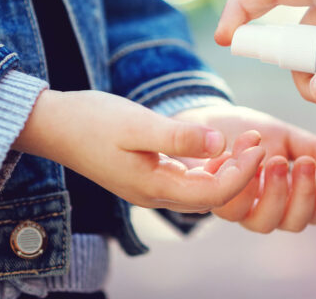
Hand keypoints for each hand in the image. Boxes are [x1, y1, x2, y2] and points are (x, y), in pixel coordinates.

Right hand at [14, 90, 264, 212]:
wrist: (55, 125)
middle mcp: (156, 195)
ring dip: (228, 169)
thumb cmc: (93, 121)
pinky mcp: (149, 175)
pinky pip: (189, 180)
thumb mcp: (138, 124)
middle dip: (242, 172)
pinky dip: (209, 167)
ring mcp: (152, 187)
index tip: (260, 145)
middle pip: (213, 195)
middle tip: (258, 141)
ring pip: (202, 190)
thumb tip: (220, 143)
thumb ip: (179, 136)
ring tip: (246, 141)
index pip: (214, 193)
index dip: (243, 173)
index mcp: (154, 187)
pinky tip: (219, 147)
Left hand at [174, 104, 315, 231]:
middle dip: (302, 194)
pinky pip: (228, 204)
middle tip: (307, 162)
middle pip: (291, 222)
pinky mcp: (212, 199)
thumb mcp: (286, 137)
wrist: (208, 121)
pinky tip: (244, 155)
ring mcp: (238, 208)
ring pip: (262, 221)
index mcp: (286, 198)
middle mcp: (263, 210)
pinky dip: (240, 182)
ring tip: (277, 158)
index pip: (313, 213)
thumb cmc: (249, 134)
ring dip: (274, 191)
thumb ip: (315, 149)